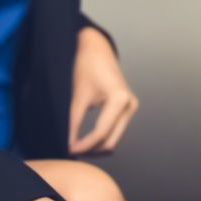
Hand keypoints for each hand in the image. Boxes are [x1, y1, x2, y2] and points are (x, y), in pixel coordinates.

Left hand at [68, 26, 138, 154]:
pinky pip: (115, 129)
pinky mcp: (128, 107)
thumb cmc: (87, 67)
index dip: (84, 144)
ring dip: (97, 145)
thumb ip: (74, 122)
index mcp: (119, 99)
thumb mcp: (78, 96)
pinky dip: (102, 136)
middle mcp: (130, 105)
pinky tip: (87, 139)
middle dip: (92, 149)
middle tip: (72, 151)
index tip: (69, 150)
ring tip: (78, 146)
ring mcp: (131, 107)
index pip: (101, 132)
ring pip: (114, 137)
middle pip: (111, 139)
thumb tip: (69, 144)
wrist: (97, 49)